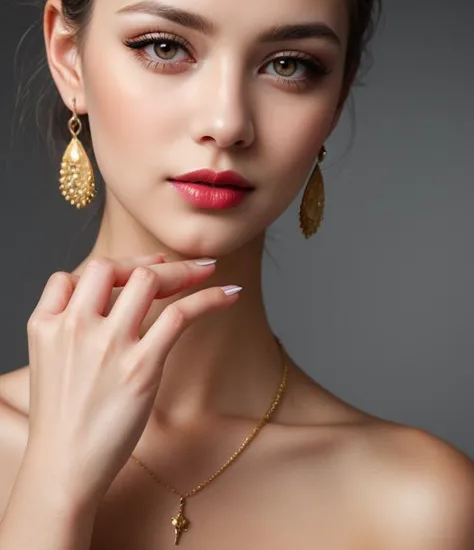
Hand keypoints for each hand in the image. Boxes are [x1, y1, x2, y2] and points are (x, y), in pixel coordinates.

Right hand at [25, 253, 240, 509]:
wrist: (63, 468)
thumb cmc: (62, 420)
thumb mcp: (49, 362)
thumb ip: (71, 328)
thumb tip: (111, 304)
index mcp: (46, 324)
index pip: (72, 274)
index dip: (109, 267)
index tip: (139, 269)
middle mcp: (75, 326)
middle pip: (111, 266)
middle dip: (147, 261)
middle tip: (175, 266)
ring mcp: (108, 345)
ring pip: (148, 281)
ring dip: (183, 270)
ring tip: (207, 271)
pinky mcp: (140, 367)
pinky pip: (179, 316)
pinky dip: (208, 299)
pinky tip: (229, 296)